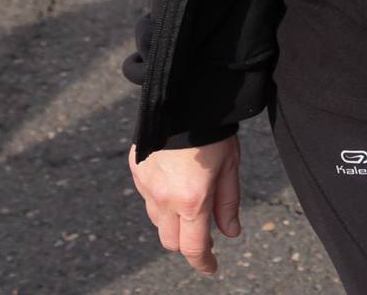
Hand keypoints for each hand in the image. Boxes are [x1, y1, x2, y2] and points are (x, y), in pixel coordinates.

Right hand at [130, 138, 241, 274]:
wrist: (184, 99)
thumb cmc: (214, 133)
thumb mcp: (230, 167)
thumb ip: (228, 204)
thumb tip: (230, 233)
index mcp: (192, 200)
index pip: (193, 247)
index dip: (202, 262)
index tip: (210, 267)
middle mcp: (164, 198)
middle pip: (170, 241)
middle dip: (187, 243)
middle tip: (203, 234)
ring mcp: (146, 185)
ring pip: (156, 220)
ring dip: (172, 221)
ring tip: (189, 201)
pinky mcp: (136, 170)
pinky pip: (147, 196)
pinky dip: (160, 198)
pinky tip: (173, 180)